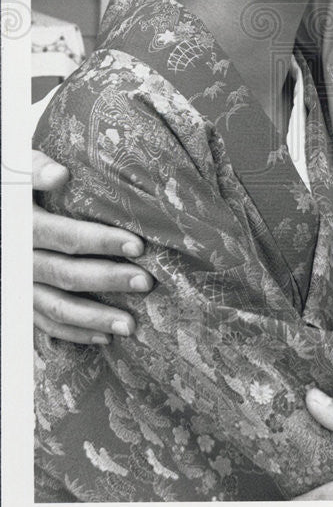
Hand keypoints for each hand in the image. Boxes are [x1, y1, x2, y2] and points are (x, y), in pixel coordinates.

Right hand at [33, 150, 152, 344]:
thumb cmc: (14, 187)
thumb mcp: (15, 170)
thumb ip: (35, 169)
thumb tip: (60, 175)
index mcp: (22, 225)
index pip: (64, 235)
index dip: (100, 241)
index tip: (137, 245)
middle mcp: (18, 260)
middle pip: (65, 274)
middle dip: (108, 279)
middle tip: (145, 282)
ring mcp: (19, 286)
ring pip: (56, 307)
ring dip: (94, 318)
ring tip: (131, 325)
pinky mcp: (22, 302)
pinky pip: (46, 324)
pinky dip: (75, 334)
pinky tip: (105, 338)